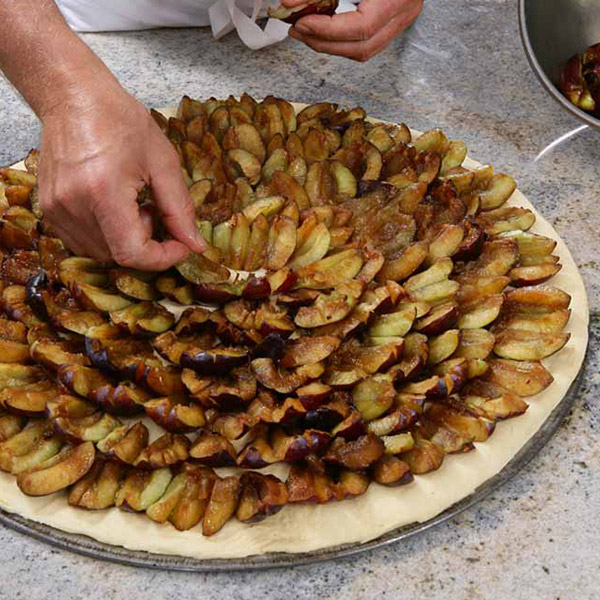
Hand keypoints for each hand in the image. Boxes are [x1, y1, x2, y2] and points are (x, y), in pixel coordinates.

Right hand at [38, 80, 205, 269]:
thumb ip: (180, 209)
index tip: (181, 244)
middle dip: (146, 243)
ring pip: (101, 253)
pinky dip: (106, 235)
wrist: (74, 96)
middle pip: (118, 256)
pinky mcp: (48, 208)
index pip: (132, 254)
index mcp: (103, 192)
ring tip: (133, 203)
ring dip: (125, 240)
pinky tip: (114, 206)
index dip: (163, 257)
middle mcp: (73, 206)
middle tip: (153, 208)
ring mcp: (56, 209)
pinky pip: (82, 242)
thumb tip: (195, 246)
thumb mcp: (163, 162)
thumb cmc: (120, 120)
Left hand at [285, 0, 422, 61]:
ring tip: (304, 31)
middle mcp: (403, 13)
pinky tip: (321, 30)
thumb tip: (288, 3)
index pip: (363, 26)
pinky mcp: (392, 23)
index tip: (301, 21)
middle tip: (296, 29)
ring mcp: (400, 21)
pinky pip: (364, 44)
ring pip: (362, 51)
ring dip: (329, 45)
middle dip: (323, 42)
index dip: (329, 30)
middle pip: (362, 47)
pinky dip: (340, 41)